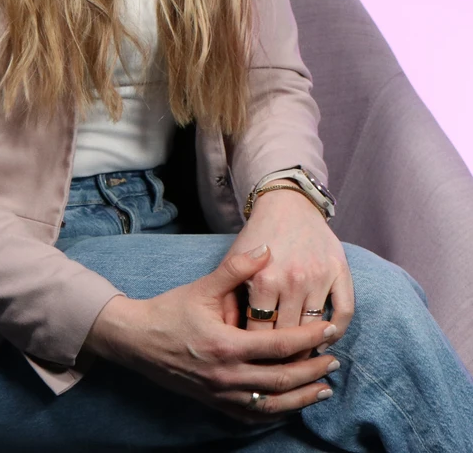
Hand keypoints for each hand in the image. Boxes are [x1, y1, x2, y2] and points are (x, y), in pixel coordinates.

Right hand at [83, 245, 338, 421]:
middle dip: (312, 371)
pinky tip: (290, 404)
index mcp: (226, 345)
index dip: (308, 339)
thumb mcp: (203, 286)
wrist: (137, 341)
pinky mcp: (214, 403)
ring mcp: (221, 394)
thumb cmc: (170, 310)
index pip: (279, 346)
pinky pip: (252, 416)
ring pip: (271, 404)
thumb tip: (265, 249)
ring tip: (323, 389)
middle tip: (335, 361)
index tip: (329, 331)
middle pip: (281, 380)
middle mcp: (226, 376)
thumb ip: (236, 268)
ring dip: (300, 397)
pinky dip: (276, 411)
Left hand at [230, 186, 353, 353]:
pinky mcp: (340, 271)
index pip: (260, 334)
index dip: (257, 354)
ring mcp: (319, 276)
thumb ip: (231, 296)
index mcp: (263, 279)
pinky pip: (346, 312)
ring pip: (317, 329)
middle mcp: (292, 280)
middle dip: (284, 358)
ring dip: (311, 349)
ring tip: (303, 360)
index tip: (256, 364)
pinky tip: (328, 338)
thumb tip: (228, 336)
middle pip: (290, 337)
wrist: (287, 203)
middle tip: (280, 370)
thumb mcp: (236, 261)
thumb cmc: (257, 235)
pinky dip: (338, 331)